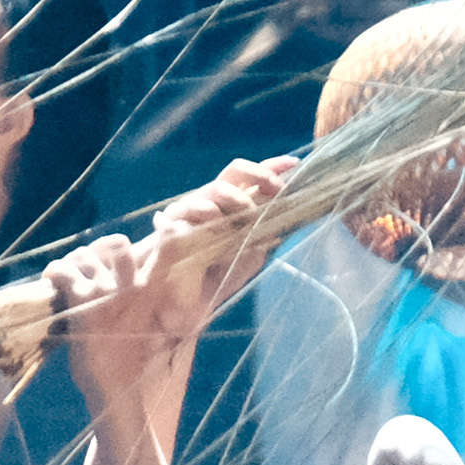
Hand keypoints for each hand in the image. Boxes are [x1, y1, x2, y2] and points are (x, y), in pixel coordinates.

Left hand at [42, 234, 169, 405]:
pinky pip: (62, 269)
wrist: (113, 387)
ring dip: (70, 266)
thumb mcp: (142, 325)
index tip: (163, 221)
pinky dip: (53, 273)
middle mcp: (132, 287)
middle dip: (96, 253)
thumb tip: (127, 276)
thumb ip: (138, 298)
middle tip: (84, 270)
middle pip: (115, 243)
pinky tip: (51, 284)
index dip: (168, 232)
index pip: (168, 251)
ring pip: (83, 255)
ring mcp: (107, 291)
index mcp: (151, 293)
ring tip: (64, 281)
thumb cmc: (127, 360)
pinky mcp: (82, 300)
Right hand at [131, 154, 293, 331]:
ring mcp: (190, 211)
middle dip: (259, 174)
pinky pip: (192, 211)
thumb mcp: (246, 261)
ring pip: (216, 189)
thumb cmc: (212, 279)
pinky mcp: (170, 225)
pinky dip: (208, 216)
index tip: (294, 163)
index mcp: (230, 209)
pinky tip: (217, 227)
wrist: (174, 301)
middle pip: (234, 172)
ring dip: (238, 200)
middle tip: (276, 189)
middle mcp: (211, 203)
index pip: (251, 180)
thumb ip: (261, 240)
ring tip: (249, 216)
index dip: (271, 167)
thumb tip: (280, 225)